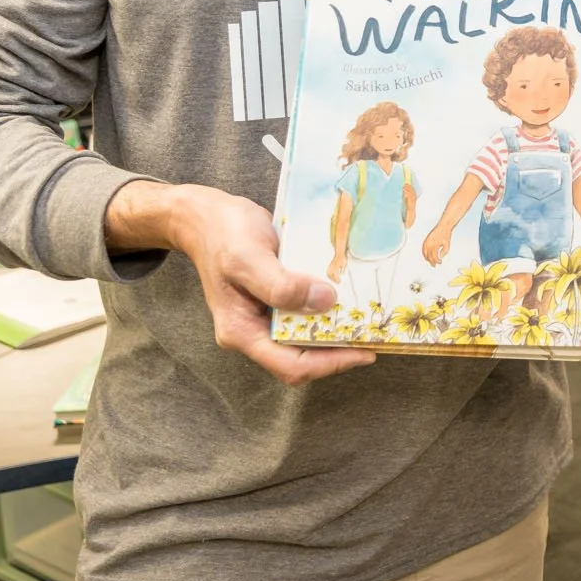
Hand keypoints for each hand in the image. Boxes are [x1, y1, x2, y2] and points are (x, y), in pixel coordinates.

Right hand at [107, 182, 375, 385]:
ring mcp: (265, 317)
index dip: (330, 363)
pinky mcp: (276, 300)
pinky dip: (329, 310)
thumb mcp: (248, 257)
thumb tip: (325, 302)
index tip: (365, 352)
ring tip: (370, 319)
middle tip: (375, 334)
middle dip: (339, 350)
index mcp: (241, 332)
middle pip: (302, 357)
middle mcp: (254, 331)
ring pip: (307, 337)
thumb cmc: (222, 234)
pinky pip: (306, 314)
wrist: (205, 215)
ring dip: (337, 331)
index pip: (291, 365)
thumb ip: (281, 285)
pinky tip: (351, 298)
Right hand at [424, 227, 453, 265]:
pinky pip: (423, 249)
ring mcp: (426, 242)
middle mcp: (428, 244)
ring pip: (424, 253)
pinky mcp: (426, 240)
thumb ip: (444, 252)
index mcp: (433, 245)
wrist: (443, 226)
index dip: (437, 261)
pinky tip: (427, 256)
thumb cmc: (445, 234)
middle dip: (431, 261)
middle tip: (434, 265)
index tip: (440, 262)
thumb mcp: (447, 244)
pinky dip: (424, 254)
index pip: (434, 257)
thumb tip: (440, 257)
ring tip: (431, 262)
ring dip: (427, 258)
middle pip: (428, 256)